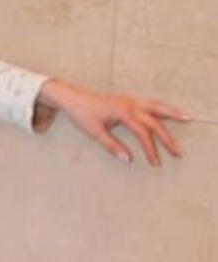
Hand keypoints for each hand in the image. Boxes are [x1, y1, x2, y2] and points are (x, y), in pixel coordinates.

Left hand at [34, 78, 190, 165]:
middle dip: (167, 137)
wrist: (73, 98)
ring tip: (187, 119)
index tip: (155, 162)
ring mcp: (131, 100)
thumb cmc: (82, 115)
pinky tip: (170, 112)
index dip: (150, 149)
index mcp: (123, 112)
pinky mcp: (129, 100)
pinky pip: (151, 103)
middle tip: (177, 152)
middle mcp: (130, 104)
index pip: (142, 133)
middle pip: (155, 121)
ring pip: (157, 106)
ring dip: (172, 113)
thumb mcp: (95, 133)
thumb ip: (112, 146)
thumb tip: (128, 159)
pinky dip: (163, 108)